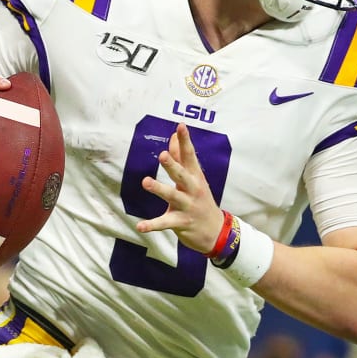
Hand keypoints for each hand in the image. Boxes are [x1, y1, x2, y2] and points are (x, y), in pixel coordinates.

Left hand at [135, 124, 224, 252]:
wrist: (216, 231)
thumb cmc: (200, 199)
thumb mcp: (194, 177)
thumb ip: (181, 157)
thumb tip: (173, 136)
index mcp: (195, 177)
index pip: (190, 156)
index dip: (185, 141)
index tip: (181, 126)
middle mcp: (192, 189)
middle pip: (182, 175)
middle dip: (173, 165)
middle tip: (162, 155)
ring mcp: (187, 206)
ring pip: (172, 196)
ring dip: (159, 189)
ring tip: (146, 181)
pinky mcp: (181, 222)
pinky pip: (164, 223)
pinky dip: (152, 225)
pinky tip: (140, 226)